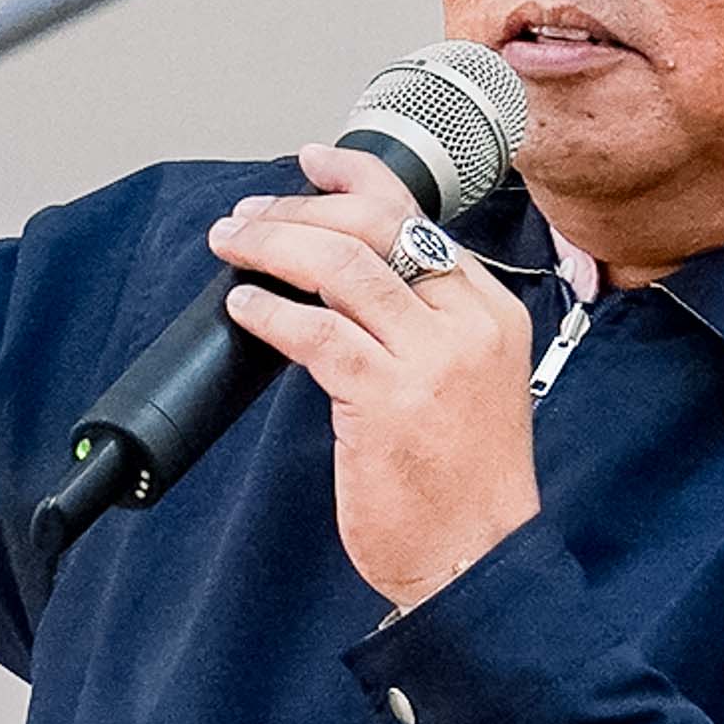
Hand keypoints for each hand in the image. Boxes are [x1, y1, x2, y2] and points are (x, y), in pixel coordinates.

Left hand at [212, 148, 544, 615]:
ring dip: (273, 246)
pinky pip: (314, 333)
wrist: (479, 560)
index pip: (417, 219)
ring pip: (340, 267)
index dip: (356, 179)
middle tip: (248, 217)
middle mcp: (468, 324)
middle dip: (297, 210)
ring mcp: (431, 360)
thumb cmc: (463, 486)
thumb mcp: (465, 384)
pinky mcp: (386, 399)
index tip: (312, 163)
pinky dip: (269, 311)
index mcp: (490, 312)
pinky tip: (244, 307)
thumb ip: (422, 328)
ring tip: (233, 246)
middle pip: (374, 228)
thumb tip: (340, 282)